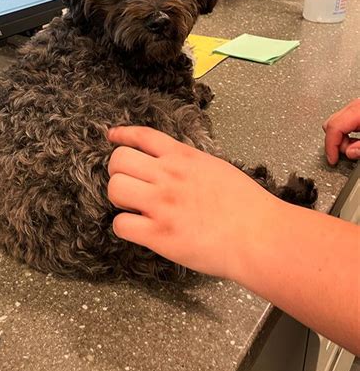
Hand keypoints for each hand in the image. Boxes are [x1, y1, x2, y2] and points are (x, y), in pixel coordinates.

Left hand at [107, 126, 275, 279]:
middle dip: (119, 172)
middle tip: (131, 184)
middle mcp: (168, 176)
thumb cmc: (246, 205)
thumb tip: (171, 165)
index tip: (112, 136)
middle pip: (119, 160)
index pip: (142, 136)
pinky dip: (125, 227)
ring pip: (114, 188)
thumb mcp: (215, 167)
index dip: (122, 134)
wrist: (258, 235)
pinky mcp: (159, 235)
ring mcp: (161, 204)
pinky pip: (121, 225)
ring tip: (134, 206)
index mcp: (183, 157)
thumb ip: (189, 163)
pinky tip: (139, 229)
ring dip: (119, 198)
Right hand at [323, 98, 359, 165]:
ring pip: (336, 122)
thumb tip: (349, 153)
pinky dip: (347, 132)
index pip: (333, 127)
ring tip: (355, 146)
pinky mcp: (358, 109)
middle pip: (331, 124)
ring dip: (342, 138)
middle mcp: (354, 106)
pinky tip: (356, 139)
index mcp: (357, 110)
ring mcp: (356, 106)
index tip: (332, 159)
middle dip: (336, 142)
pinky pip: (344, 121)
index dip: (330, 146)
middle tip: (348, 152)